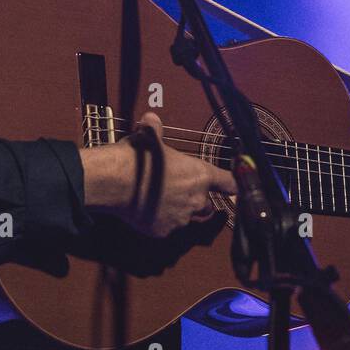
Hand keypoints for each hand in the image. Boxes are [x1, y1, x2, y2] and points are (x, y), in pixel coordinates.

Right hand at [82, 112, 237, 238]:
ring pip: (187, 218)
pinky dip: (161, 221)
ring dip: (179, 211)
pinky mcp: (163, 231)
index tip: (234, 187)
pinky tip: (147, 209)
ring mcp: (180, 218)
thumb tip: (151, 118)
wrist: (114, 181)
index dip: (233, 184)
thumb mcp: (149, 137)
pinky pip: (167, 227)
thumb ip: (156, 129)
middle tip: (180, 190)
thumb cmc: (137, 156)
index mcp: (200, 176)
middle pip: (207, 205)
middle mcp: (196, 199)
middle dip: (197, 199)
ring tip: (160, 199)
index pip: (230, 183)